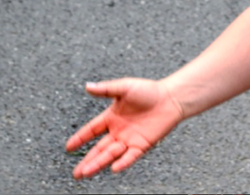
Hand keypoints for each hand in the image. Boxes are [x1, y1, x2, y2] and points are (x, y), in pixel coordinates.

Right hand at [66, 78, 183, 178]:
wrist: (171, 98)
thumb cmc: (150, 90)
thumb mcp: (125, 87)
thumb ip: (106, 89)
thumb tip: (88, 86)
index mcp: (112, 117)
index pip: (91, 130)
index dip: (80, 138)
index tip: (68, 147)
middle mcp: (119, 131)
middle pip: (99, 148)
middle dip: (87, 160)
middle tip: (76, 173)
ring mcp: (130, 139)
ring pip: (111, 154)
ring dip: (99, 163)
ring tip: (86, 173)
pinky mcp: (142, 144)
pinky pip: (131, 156)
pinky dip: (123, 162)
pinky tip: (114, 168)